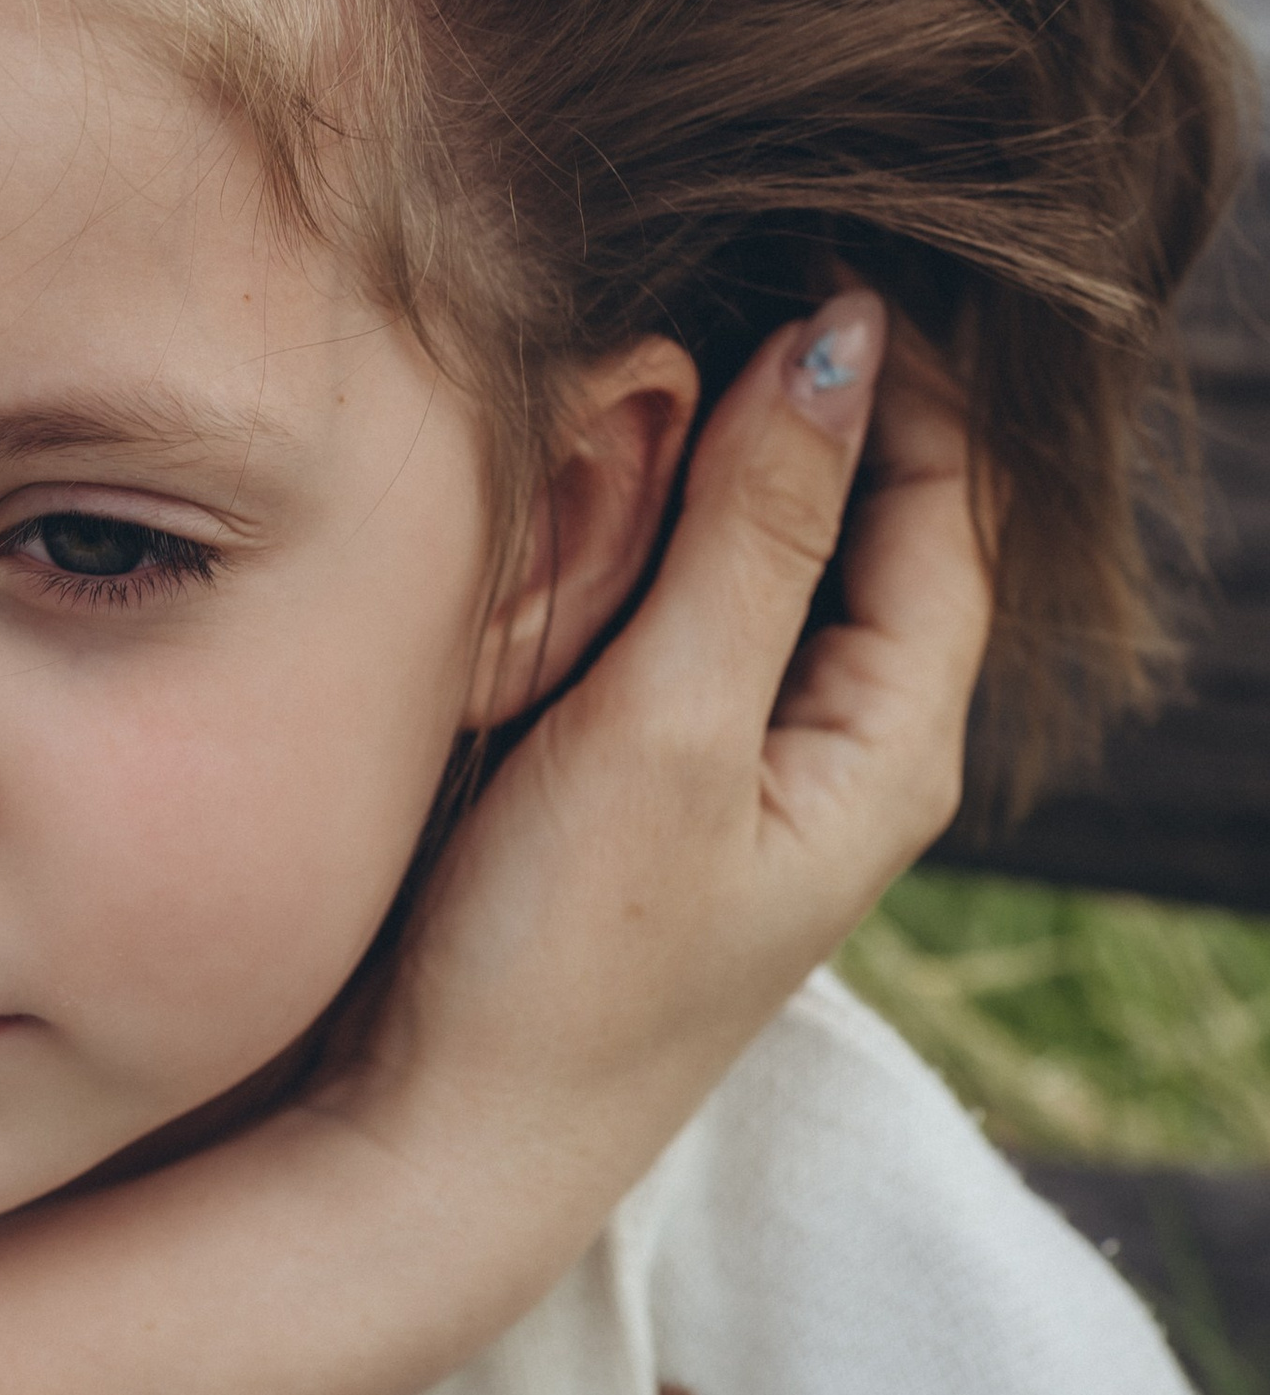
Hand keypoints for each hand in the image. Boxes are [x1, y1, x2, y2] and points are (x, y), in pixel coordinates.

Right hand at [318, 289, 984, 1201]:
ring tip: (642, 357)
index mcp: (894, 744)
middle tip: (709, 276)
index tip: (802, 247)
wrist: (442, 1147)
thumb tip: (838, 337)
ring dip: (723, 463)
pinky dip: (658, 538)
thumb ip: (756, 532)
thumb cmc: (556, 962)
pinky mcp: (663, 790)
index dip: (899, 367)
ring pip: (777, 565)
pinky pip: (698, 621)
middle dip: (811, 398)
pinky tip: (584, 495)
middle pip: (875, 524)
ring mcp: (754, 775)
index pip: (952, 500)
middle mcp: (847, 754)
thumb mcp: (667, 724)